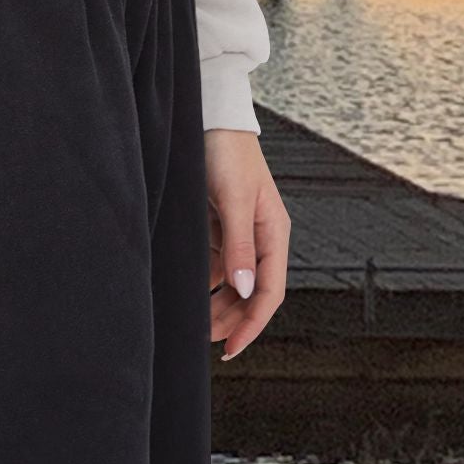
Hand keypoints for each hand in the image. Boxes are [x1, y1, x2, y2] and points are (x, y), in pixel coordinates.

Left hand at [206, 127, 287, 360]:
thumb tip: (245, 290)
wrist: (210, 116)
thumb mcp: (235, 199)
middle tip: (207, 339)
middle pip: (251, 291)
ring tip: (197, 320)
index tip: (232, 346)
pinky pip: (216, 260)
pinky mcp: (220, 221)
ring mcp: (239, 230)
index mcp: (273, 233)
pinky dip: (205, 277)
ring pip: (232, 280)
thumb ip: (240, 245)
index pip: (269, 291)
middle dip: (232, 317)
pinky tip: (190, 287)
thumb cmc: (227, 151)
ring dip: (218, 301)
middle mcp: (260, 236)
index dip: (252, 323)